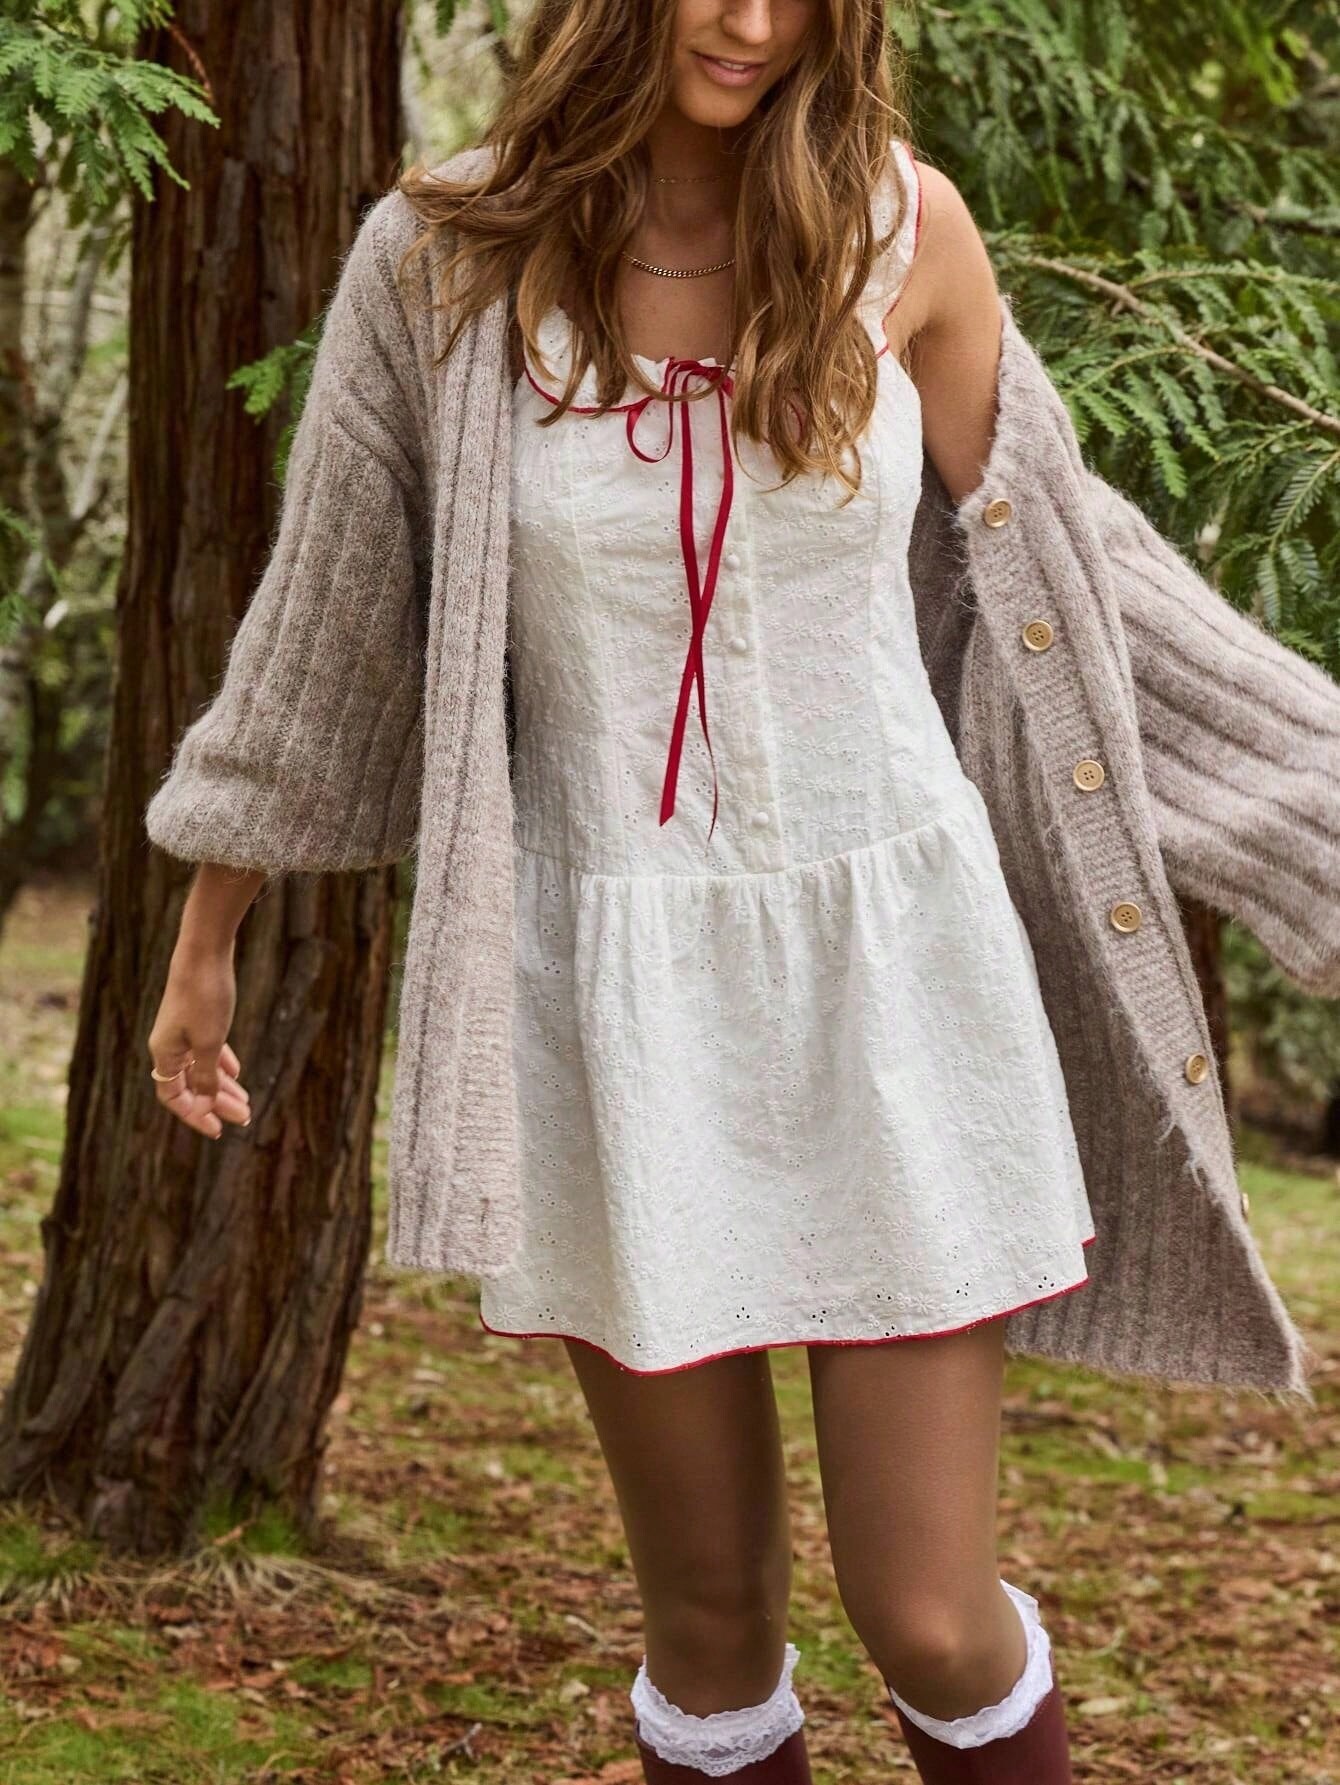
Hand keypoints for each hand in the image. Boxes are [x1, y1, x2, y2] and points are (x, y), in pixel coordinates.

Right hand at [148, 952, 251, 1139]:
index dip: (195, 1114)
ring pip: (201, 1068)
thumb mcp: (210, 1042)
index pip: (174, 1098)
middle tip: (245, 1118)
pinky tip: (237, 1072)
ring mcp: (181, 1031)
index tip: (218, 1130)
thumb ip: (206, 1076)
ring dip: (223, 1086)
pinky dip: (221, 1063)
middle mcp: (168, 1045)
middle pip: (190, 1086)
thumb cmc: (205, 996)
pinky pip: (206, 1049)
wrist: (204, 951)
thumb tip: (203, 1105)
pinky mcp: (195, 1017)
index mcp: (164, 1054)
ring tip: (247, 1102)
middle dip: (217, 1104)